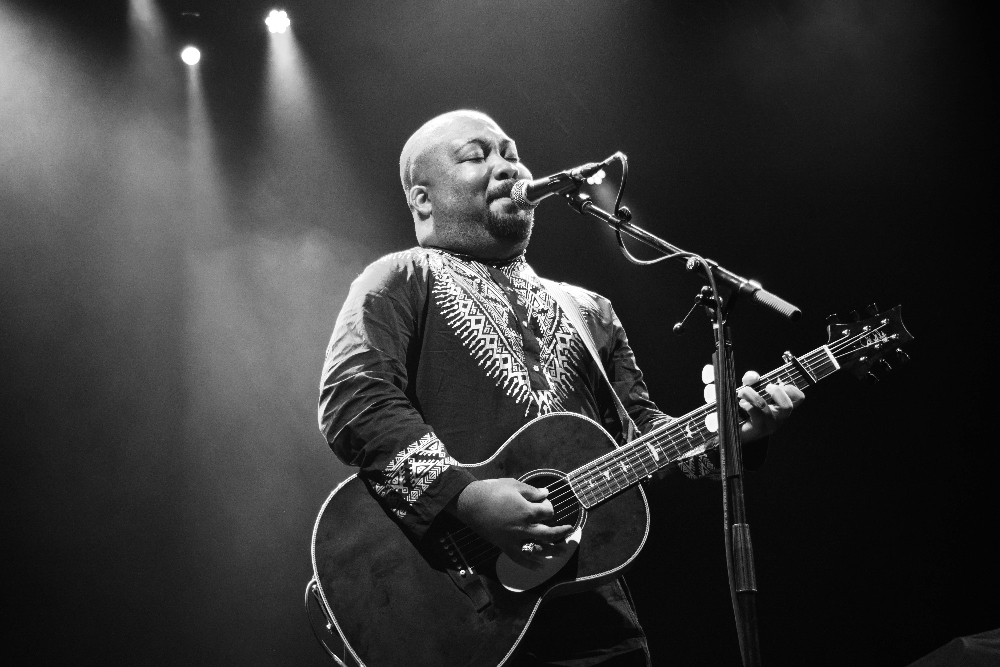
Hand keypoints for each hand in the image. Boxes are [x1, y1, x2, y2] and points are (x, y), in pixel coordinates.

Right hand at [450, 479, 574, 568]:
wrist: (471, 503)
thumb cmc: (493, 491)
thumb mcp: (514, 485)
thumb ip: (532, 491)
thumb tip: (546, 494)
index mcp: (528, 511)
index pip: (548, 512)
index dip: (549, 506)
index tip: (544, 502)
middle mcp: (524, 527)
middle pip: (549, 533)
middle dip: (561, 532)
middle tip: (569, 530)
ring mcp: (515, 539)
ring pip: (538, 548)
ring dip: (552, 550)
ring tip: (562, 551)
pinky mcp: (505, 545)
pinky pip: (519, 558)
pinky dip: (530, 564)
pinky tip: (539, 566)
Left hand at [738, 370, 804, 441]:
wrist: (735, 431)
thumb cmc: (745, 411)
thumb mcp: (750, 392)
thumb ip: (751, 381)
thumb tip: (754, 376)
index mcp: (782, 407)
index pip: (798, 398)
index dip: (791, 388)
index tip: (778, 383)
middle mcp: (779, 417)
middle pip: (787, 405)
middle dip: (776, 392)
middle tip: (766, 388)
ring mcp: (769, 424)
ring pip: (766, 407)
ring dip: (753, 395)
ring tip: (743, 392)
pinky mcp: (758, 428)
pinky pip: (755, 413)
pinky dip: (747, 404)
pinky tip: (741, 404)